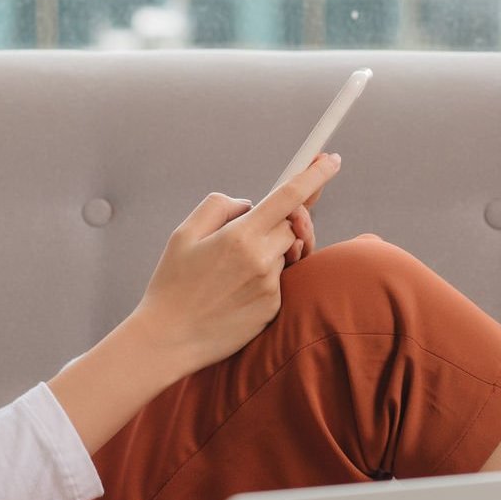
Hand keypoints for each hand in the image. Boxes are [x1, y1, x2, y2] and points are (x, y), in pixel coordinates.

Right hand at [128, 153, 343, 372]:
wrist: (168, 340)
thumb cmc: (172, 284)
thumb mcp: (184, 233)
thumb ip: (220, 206)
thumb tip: (251, 205)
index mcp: (240, 236)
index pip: (290, 196)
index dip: (315, 175)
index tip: (332, 160)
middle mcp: (262, 260)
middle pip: (291, 224)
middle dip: (278, 220)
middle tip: (254, 228)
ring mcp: (271, 287)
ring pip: (286, 252)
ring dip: (270, 249)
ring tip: (234, 266)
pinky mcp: (273, 308)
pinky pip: (278, 279)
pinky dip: (263, 276)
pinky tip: (233, 290)